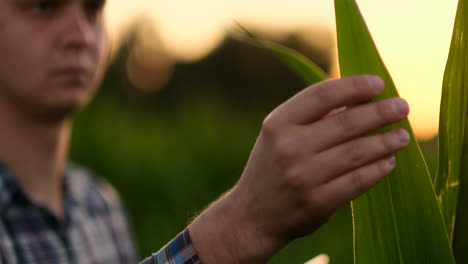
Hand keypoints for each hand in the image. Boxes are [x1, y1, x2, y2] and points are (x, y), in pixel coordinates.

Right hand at [189, 75, 409, 263]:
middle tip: (402, 107)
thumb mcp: (279, 135)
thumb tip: (356, 98)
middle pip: (346, 123)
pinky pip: (358, 181)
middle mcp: (289, 148)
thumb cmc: (272, 167)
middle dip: (380, 112)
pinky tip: (389, 161)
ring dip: (386, 141)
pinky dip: (378, 169)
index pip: (321, 95)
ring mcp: (304, 177)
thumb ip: (311, 116)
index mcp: (278, 124)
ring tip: (403, 135)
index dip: (353, 86)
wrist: (253, 216)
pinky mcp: (318, 203)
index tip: (378, 84)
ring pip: (357, 152)